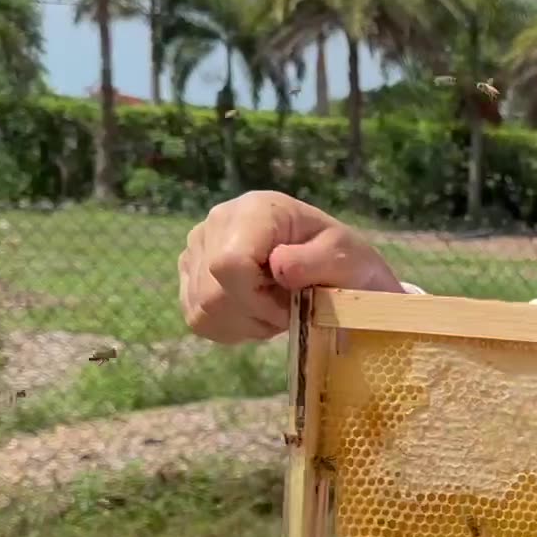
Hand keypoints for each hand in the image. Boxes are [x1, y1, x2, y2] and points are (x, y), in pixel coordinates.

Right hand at [178, 190, 402, 344]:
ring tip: (275, 308)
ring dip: (246, 323)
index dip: (258, 298)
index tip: (291, 305)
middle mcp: (217, 221)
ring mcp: (198, 247)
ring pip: (203, 309)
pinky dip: (233, 327)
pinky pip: (199, 318)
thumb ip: (315, 261)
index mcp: (255, 210)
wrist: (338, 270)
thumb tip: (279, 267)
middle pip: (212, 292)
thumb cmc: (345, 262)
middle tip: (288, 310)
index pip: (228, 264)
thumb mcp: (345, 259)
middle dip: (255, 314)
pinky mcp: (191, 273)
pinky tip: (258, 312)